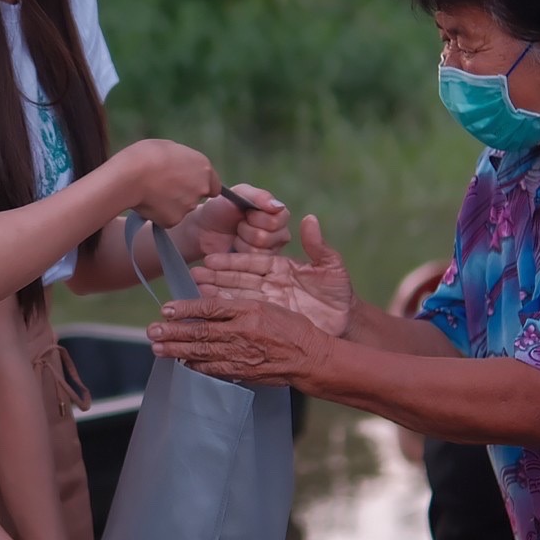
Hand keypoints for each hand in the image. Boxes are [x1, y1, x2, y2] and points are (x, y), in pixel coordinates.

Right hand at [114, 139, 219, 227]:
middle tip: (164, 186)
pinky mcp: (174, 220)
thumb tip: (180, 166)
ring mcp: (188, 206)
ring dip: (171, 203)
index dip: (200, 185)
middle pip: (196, 197)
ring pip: (182, 208)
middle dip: (184, 194)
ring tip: (152, 192)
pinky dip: (159, 213)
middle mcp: (201, 188)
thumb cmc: (145, 155)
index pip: (214, 185)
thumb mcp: (169, 148)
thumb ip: (182, 160)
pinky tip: (147, 202)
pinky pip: (167, 218)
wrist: (129, 176)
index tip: (187, 184)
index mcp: (203, 167)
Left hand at [147, 294, 334, 385]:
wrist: (311, 357)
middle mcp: (242, 331)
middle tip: (152, 331)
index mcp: (248, 310)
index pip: (210, 307)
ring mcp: (242, 354)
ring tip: (158, 348)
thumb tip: (208, 306)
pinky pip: (215, 370)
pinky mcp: (244, 371)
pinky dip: (197, 367)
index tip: (166, 308)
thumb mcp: (267, 305)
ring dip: (177, 350)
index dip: (185, 308)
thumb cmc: (292, 328)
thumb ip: (238, 306)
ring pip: (203, 351)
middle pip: (200, 331)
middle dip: (173, 332)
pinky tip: (182, 363)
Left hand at [179, 182, 289, 258]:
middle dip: (245, 230)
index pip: (276, 220)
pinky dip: (237, 254)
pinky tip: (234, 247)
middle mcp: (280, 234)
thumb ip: (259, 196)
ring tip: (236, 236)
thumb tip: (278, 206)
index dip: (256, 217)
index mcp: (279, 214)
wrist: (204, 229)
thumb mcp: (239, 194)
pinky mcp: (259, 267)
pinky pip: (250, 264)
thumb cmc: (223, 208)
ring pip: (257, 251)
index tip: (246, 213)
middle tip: (239, 225)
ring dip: (240, 242)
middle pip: (265, 237)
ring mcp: (271, 252)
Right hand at [191, 214, 354, 336]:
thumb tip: (309, 218)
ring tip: (195, 291)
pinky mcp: (269, 321)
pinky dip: (229, 314)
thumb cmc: (340, 293)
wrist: (346, 321)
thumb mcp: (331, 267)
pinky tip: (211, 312)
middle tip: (194, 274)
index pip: (251, 262)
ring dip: (216, 294)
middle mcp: (269, 283)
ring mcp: (268, 303)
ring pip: (237, 297)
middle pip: (238, 279)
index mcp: (280, 267)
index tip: (210, 260)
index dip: (231, 261)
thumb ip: (317, 245)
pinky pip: (246, 316)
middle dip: (215, 277)